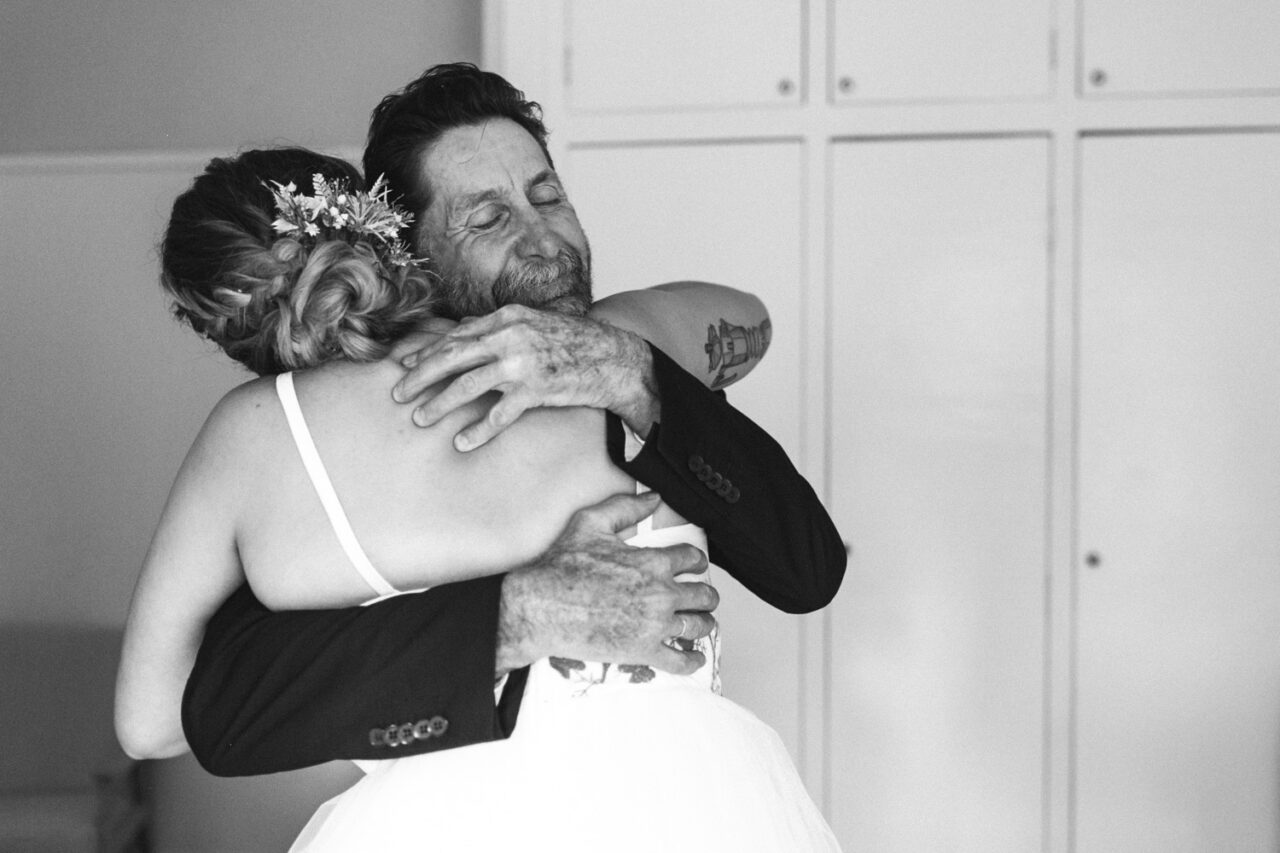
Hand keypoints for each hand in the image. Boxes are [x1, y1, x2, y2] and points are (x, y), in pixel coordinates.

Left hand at [392, 305, 658, 449]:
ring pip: (468, 384)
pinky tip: (462, 443)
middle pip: (452, 356)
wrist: (615, 358)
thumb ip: (501, 328)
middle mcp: (510, 335)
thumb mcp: (534, 325)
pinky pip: (499, 414)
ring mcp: (523, 362)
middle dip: (420, 376)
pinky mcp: (537, 388)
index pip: (456, 335)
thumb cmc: (574, 343)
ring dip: (439, 403)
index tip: (406, 366)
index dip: (427, 351)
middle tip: (397, 393)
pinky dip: (478, 430)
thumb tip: (465, 332)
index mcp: (507, 317)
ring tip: (420, 419)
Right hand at [497, 492, 718, 675]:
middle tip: (703, 597)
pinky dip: (693, 661)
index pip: (692, 559)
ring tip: (702, 623)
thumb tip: (654, 498)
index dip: (696, 561)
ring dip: (705, 623)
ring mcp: (654, 625)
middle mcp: (661, 594)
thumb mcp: (591, 523)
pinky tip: (695, 657)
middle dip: (706, 594)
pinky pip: (681, 661)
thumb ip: (625, 508)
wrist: (541, 608)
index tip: (695, 566)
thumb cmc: (562, 566)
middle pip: (703, 595)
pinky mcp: (644, 652)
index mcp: (652, 562)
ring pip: (698, 626)